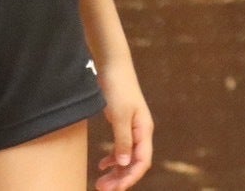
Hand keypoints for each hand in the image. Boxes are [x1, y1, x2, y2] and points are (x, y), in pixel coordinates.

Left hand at [95, 60, 152, 189]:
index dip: (130, 178)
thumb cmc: (118, 89)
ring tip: (100, 182)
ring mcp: (132, 128)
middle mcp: (140, 132)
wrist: (113, 66)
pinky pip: (120, 148)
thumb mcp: (119, 116)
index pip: (142, 161)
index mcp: (144, 130)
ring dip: (116, 172)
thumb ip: (123, 140)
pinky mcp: (122, 124)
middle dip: (120, 178)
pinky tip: (102, 165)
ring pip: (126, 157)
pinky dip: (112, 159)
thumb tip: (124, 163)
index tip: (115, 189)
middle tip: (101, 188)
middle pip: (134, 163)